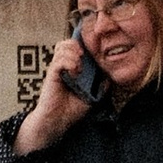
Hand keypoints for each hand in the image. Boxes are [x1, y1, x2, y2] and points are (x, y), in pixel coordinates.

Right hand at [17, 40, 100, 155]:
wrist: (58, 121)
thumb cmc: (72, 110)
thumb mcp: (94, 96)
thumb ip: (102, 84)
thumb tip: (111, 74)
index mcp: (73, 68)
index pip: (76, 47)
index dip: (84, 44)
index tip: (93, 50)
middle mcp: (63, 66)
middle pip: (67, 42)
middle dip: (77, 45)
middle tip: (84, 56)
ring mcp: (57, 70)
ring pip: (62, 47)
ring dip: (74, 53)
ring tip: (79, 66)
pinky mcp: (51, 75)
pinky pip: (59, 61)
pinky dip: (69, 63)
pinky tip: (75, 72)